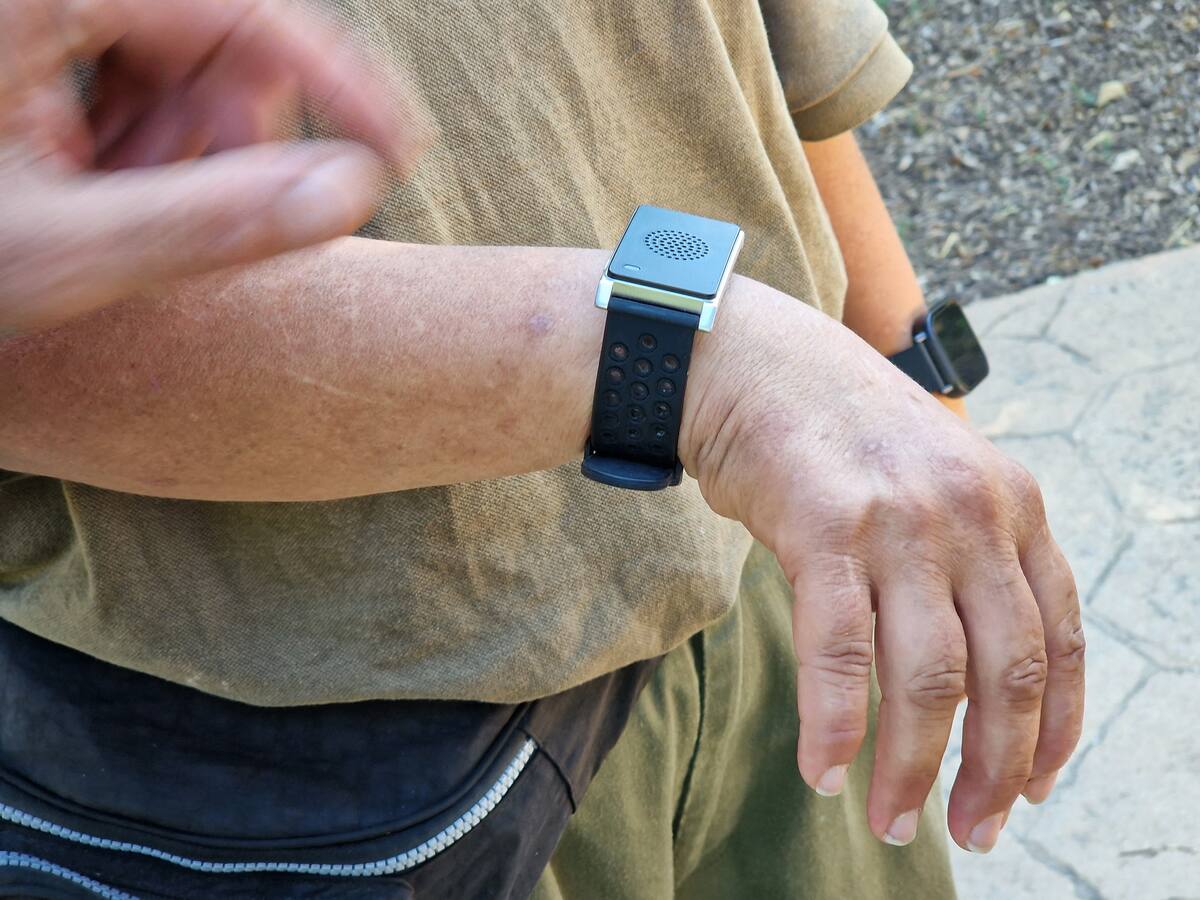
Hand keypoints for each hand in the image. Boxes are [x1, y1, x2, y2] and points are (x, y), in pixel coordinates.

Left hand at [0, 0, 429, 333]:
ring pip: (175, 61)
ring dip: (185, 148)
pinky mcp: (26, 43)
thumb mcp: (53, 251)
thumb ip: (202, 225)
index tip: (401, 154)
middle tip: (212, 216)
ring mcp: (36, 16)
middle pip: (211, 39)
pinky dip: (141, 144)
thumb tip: (351, 194)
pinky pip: (127, 72)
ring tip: (121, 213)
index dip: (341, 86)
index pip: (242, 11)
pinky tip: (101, 192)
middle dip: (233, 136)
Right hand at [683, 278, 1083, 852]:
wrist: (749, 362)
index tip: (1033, 787)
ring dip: (915, 768)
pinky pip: (840, 652)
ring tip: (895, 823)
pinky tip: (823, 771)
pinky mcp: (827, 526)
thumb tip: (969, 672)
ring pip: (929, 676)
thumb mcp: (933, 479)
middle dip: (995, 768)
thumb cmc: (834, 433)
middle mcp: (972, 511)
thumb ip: (967, 556)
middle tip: (973, 832)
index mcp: (1012, 503)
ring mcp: (902, 518)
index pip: (1060, 638)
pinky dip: (834, 725)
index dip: (1055, 728)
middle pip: (1007, 671)